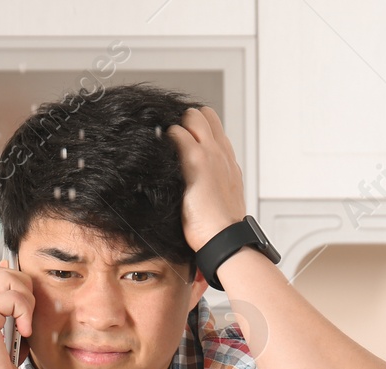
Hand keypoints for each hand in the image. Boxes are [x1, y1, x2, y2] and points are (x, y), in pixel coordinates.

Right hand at [0, 261, 31, 368]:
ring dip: (24, 297)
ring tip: (26, 324)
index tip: (28, 305)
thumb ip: (12, 329)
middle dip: (22, 287)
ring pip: (4, 276)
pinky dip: (24, 310)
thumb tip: (25, 315)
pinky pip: (10, 295)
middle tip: (29, 316)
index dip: (14, 285)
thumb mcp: (8, 351)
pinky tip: (25, 332)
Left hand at [167, 106, 247, 251]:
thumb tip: (197, 185)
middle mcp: (222, 152)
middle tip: (172, 137)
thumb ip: (212, 183)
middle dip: (187, 120)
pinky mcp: (196, 160)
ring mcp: (211, 154)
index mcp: (228, 161)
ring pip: (194, 116)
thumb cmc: (220, 226)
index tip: (184, 137)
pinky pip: (178, 133)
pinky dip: (166, 136)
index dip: (198, 127)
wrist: (224, 236)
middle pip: (205, 115)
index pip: (215, 128)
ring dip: (177, 125)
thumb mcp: (221, 198)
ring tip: (164, 143)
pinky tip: (156, 149)